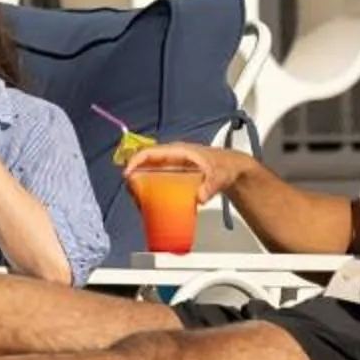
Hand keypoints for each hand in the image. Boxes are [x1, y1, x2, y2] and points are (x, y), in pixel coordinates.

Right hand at [125, 142, 262, 198]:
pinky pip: (154, 184)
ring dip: (140, 190)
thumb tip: (199, 198)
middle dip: (134, 181)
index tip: (128, 175)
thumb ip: (210, 186)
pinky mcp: (172, 179)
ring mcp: (170, 169)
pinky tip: (151, 207)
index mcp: (178, 152)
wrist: (231, 170)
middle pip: (143, 166)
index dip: (135, 161)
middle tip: (135, 198)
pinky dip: (149, 195)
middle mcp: (170, 159)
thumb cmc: (224, 166)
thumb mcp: (219, 176)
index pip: (150, 152)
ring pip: (146, 176)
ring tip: (142, 206)